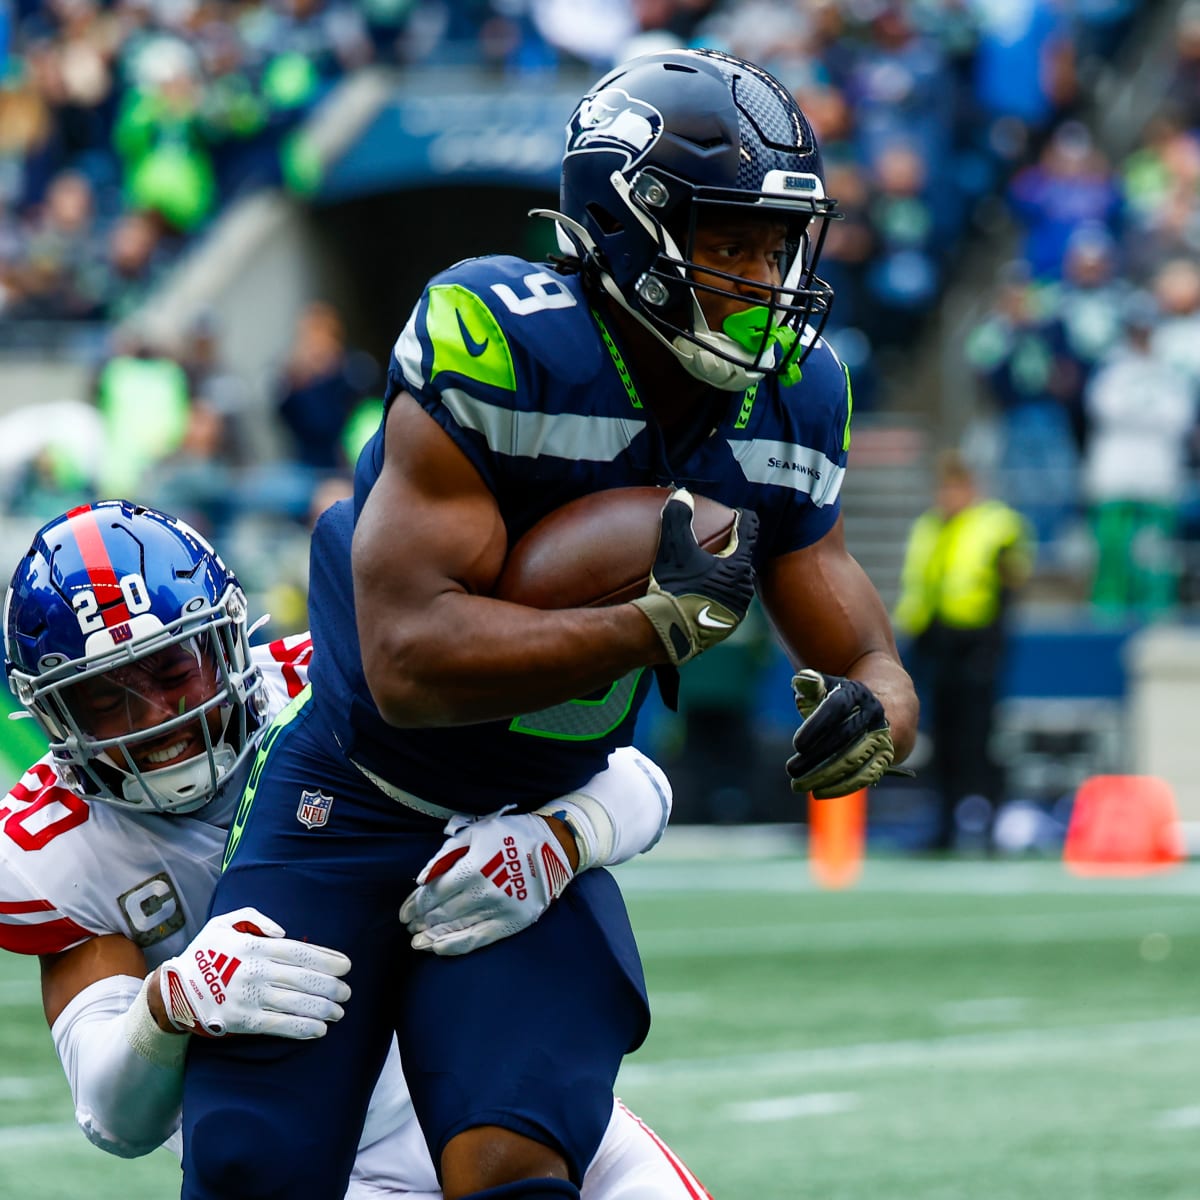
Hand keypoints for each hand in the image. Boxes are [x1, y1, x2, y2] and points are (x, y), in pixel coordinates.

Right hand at [157, 907, 350, 1038]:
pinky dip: (301, 1028)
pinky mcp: (242, 1021)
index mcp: (254, 946)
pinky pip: (278, 1025)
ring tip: (339, 1011)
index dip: (326, 958)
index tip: (346, 965)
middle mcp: (255, 971)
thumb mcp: (225, 923)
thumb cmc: (206, 953)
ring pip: (295, 1003)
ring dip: (322, 1008)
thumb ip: (256, 918)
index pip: (299, 952)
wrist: (172, 990)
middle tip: (347, 991)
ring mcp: (249, 997)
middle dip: (330, 985)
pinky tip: (319, 1029)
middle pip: (303, 978)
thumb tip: (284, 931)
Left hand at [400, 811, 574, 955]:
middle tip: (409, 925)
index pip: (435, 892)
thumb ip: (446, 854)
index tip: (404, 913)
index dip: (416, 904)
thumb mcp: (476, 832)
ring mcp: (499, 910)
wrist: (554, 848)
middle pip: (443, 912)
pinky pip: (477, 939)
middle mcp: (484, 891)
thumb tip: (421, 879)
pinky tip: (437, 948)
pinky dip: (454, 946)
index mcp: (474, 867)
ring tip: (417, 941)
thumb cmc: (509, 836)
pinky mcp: (511, 923)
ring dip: (432, 935)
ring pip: (457, 928)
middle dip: (422, 920)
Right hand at [631, 488, 757, 664]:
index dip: (743, 518)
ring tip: (706, 570)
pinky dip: (716, 594)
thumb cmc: (674, 589)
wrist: (667, 633)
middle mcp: (744, 588)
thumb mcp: (674, 549)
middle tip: (717, 542)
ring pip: (735, 583)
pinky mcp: (726, 628)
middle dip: (731, 549)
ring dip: (724, 574)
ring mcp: (737, 610)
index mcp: (739, 566)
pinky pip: (725, 603)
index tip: (736, 513)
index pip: (749, 531)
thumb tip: (681, 495)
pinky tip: (700, 594)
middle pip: (742, 559)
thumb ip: (678, 518)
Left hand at [786, 669, 894, 798]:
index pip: (837, 708)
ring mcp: (882, 736)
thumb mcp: (829, 687)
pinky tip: (820, 792)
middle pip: (844, 737)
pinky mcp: (885, 756)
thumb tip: (801, 680)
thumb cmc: (843, 700)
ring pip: (854, 759)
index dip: (817, 726)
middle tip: (791, 770)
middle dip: (816, 756)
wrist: (886, 708)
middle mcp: (873, 713)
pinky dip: (843, 786)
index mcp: (856, 693)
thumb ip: (812, 684)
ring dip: (826, 776)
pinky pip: (865, 774)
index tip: (796, 745)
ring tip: (799, 785)